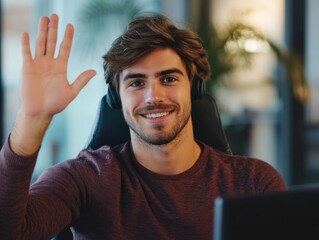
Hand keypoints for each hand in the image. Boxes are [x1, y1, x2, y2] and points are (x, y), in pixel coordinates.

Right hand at [10, 14, 95, 155]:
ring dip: (42, 32)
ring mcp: (38, 64)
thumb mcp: (71, 91)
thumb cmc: (56, 104)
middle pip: (52, 42)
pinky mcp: (27, 68)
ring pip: (40, 44)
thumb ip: (81, 80)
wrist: (40, 112)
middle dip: (54, 29)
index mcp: (61, 67)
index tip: (70, 26)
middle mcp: (50, 63)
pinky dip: (26, 44)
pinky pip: (26, 53)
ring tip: (44, 18)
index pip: (65, 48)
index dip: (67, 37)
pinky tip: (26, 34)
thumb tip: (94, 71)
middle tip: (55, 16)